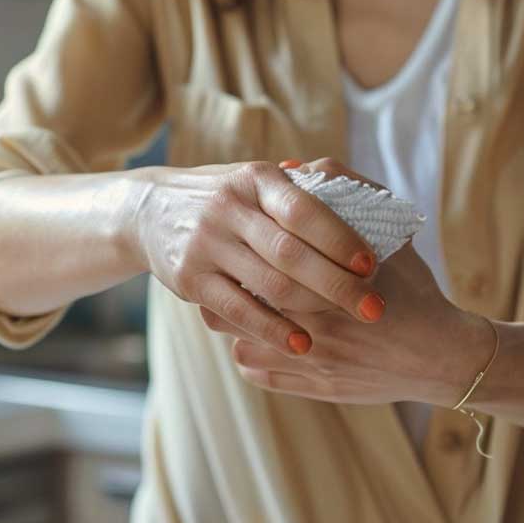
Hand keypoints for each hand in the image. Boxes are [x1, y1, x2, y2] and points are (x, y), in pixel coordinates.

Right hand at [129, 160, 384, 354]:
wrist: (148, 210)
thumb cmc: (224, 198)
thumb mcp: (256, 181)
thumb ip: (300, 192)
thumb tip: (364, 204)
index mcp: (254, 179)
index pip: (304, 211)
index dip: (341, 239)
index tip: (373, 265)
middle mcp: (228, 208)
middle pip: (291, 253)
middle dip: (338, 283)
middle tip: (375, 307)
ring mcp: (206, 244)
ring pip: (268, 284)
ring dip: (313, 309)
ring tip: (349, 325)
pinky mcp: (189, 279)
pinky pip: (238, 310)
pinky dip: (273, 330)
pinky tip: (302, 344)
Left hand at [199, 158, 493, 405]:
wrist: (441, 358)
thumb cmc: (413, 290)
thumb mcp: (389, 236)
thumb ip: (344, 194)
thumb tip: (292, 168)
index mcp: (325, 284)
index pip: (257, 264)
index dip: (239, 251)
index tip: (239, 239)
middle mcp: (312, 325)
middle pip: (237, 303)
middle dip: (228, 284)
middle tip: (229, 268)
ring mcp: (307, 361)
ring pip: (239, 339)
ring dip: (236, 322)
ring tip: (241, 303)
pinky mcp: (307, 387)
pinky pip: (255, 370)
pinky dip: (252, 353)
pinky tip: (262, 336)